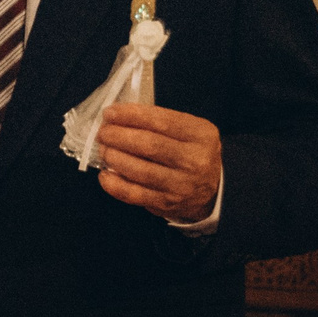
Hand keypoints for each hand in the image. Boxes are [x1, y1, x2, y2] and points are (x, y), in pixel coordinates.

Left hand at [96, 102, 221, 223]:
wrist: (214, 190)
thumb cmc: (193, 153)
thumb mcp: (190, 131)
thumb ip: (161, 122)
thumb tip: (119, 116)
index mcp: (201, 135)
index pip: (161, 121)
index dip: (130, 115)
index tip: (110, 112)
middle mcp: (194, 160)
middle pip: (148, 145)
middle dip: (118, 136)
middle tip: (103, 132)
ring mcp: (180, 185)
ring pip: (139, 170)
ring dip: (114, 157)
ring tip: (103, 149)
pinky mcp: (166, 203)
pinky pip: (133, 194)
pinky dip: (113, 183)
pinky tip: (105, 174)